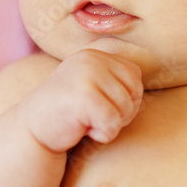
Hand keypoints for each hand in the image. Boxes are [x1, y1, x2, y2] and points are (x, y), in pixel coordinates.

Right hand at [17, 48, 143, 152]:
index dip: (127, 98)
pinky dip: (102, 134)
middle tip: (94, 117)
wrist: (31, 129)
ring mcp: (86, 75)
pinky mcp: (82, 97)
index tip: (102, 106)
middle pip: (134, 93)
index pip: (135, 76)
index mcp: (95, 52)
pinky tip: (83, 130)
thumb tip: (154, 74)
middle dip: (120, 114)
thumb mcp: (92, 85)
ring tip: (86, 122)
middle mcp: (91, 58)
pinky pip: (112, 123)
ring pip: (125, 109)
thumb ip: (115, 78)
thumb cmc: (68, 112)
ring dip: (110, 125)